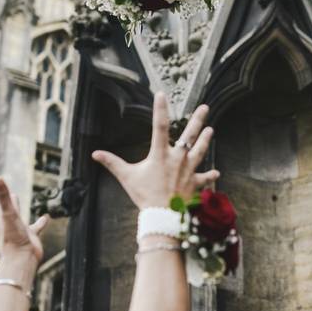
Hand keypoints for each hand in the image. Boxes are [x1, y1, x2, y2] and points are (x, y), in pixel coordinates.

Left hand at [0, 171, 48, 262]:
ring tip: (15, 195)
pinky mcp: (28, 235)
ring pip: (14, 213)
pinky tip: (45, 218)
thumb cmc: (13, 240)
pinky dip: (40, 222)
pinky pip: (35, 226)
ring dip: (14, 204)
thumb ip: (4, 197)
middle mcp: (5, 220)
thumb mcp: (9, 215)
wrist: (22, 261)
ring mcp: (16, 228)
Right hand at [91, 92, 218, 207]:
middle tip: (205, 107)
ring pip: (200, 151)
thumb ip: (112, 163)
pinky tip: (216, 172)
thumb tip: (95, 154)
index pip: (159, 126)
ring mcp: (188, 170)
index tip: (161, 94)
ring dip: (205, 140)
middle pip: (190, 135)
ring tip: (210, 129)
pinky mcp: (195, 183)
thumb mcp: (127, 177)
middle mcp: (177, 159)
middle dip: (197, 120)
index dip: (160, 109)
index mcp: (160, 154)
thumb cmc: (145, 196)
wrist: (163, 216)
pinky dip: (210, 175)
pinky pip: (204, 178)